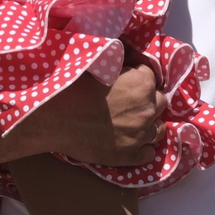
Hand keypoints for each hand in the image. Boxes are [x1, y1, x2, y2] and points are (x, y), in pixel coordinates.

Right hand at [35, 63, 164, 167]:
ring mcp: (141, 135)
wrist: (55, 118)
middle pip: (160, 102)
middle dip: (147, 100)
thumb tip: (127, 59)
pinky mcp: (130, 156)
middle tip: (128, 101)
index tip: (126, 80)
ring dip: (148, 124)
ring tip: (131, 123)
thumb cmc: (73, 87)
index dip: (138, 77)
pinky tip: (129, 141)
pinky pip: (149, 153)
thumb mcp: (99, 64)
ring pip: (159, 129)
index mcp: (142, 83)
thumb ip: (119, 63)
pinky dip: (142, 148)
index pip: (151, 76)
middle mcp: (147, 109)